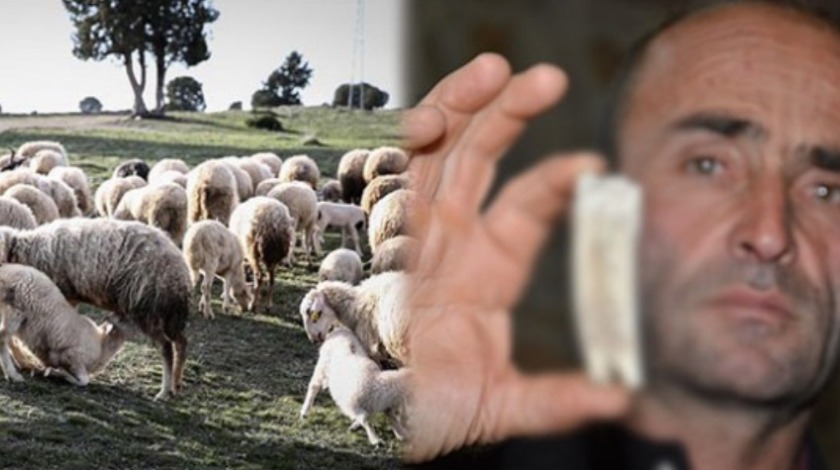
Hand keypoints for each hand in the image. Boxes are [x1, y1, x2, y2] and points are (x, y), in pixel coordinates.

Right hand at [402, 53, 630, 461]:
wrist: (386, 427)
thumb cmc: (440, 411)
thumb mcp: (506, 403)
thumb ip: (559, 398)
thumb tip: (621, 397)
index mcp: (489, 267)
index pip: (527, 204)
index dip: (557, 179)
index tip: (595, 166)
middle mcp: (452, 241)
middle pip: (478, 158)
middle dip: (508, 113)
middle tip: (545, 76)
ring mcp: (414, 235)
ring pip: (435, 154)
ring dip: (458, 106)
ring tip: (490, 70)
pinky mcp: (383, 242)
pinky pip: (392, 182)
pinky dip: (405, 148)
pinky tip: (426, 119)